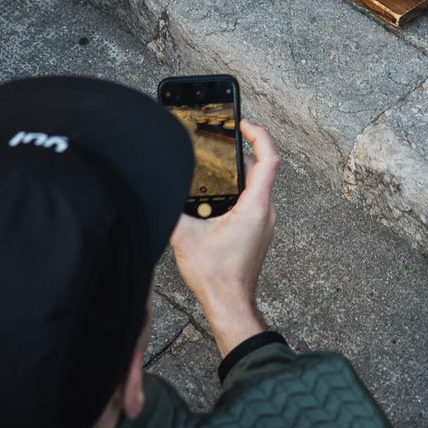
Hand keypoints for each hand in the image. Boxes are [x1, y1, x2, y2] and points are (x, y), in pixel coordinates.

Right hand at [169, 121, 279, 356]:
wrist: (229, 305)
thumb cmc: (216, 277)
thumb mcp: (185, 237)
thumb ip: (172, 208)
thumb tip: (159, 188)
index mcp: (255, 207)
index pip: (269, 159)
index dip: (258, 135)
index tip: (242, 122)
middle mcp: (266, 212)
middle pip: (259, 168)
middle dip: (238, 150)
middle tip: (218, 137)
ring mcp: (264, 222)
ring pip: (255, 184)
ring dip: (235, 170)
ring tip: (213, 161)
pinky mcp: (257, 230)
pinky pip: (252, 199)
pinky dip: (236, 188)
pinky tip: (215, 191)